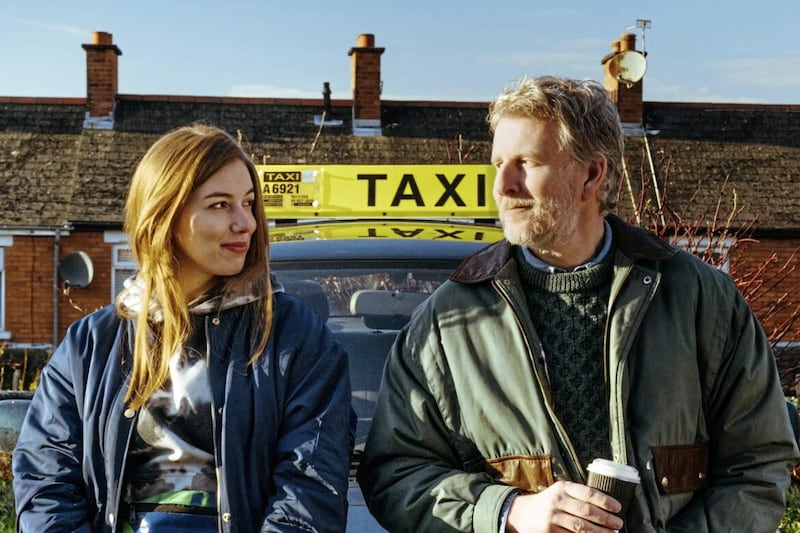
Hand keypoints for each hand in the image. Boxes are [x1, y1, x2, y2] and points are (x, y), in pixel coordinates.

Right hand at [506, 481, 623, 532]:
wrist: (521, 513)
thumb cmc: (548, 502)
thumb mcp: (559, 491)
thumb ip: (578, 495)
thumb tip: (606, 505)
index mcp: (562, 487)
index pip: (588, 493)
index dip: (605, 501)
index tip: (618, 507)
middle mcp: (557, 501)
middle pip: (586, 511)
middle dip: (606, 519)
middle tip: (618, 523)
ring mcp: (552, 517)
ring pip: (581, 527)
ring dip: (600, 532)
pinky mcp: (549, 532)